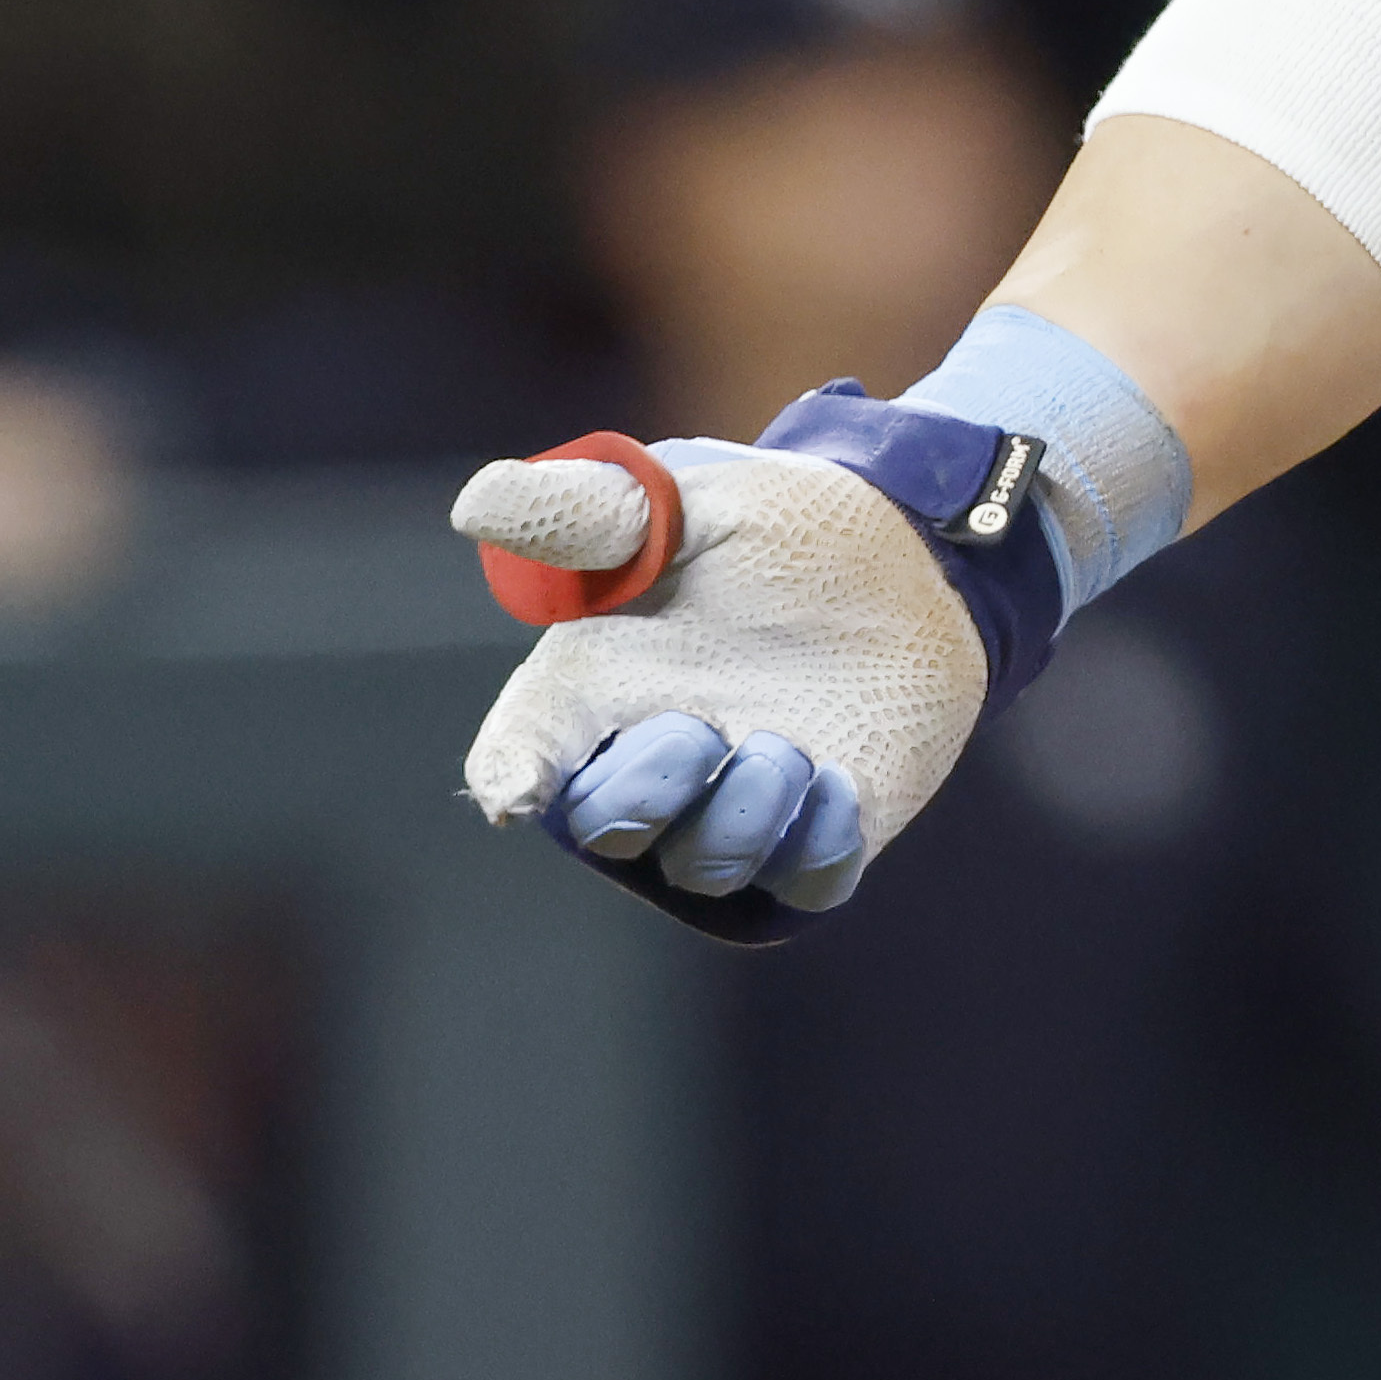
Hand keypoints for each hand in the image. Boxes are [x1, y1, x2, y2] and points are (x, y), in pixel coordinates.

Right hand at [450, 423, 1010, 932]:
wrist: (903, 543)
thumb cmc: (768, 523)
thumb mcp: (680, 499)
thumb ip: (586, 511)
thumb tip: (477, 504)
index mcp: (596, 687)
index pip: (518, 757)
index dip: (511, 777)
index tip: (519, 791)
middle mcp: (658, 762)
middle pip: (607, 831)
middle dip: (640, 795)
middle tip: (696, 730)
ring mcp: (740, 804)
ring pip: (708, 865)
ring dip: (742, 818)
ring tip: (789, 747)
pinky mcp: (826, 828)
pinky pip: (807, 880)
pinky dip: (816, 846)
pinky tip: (842, 782)